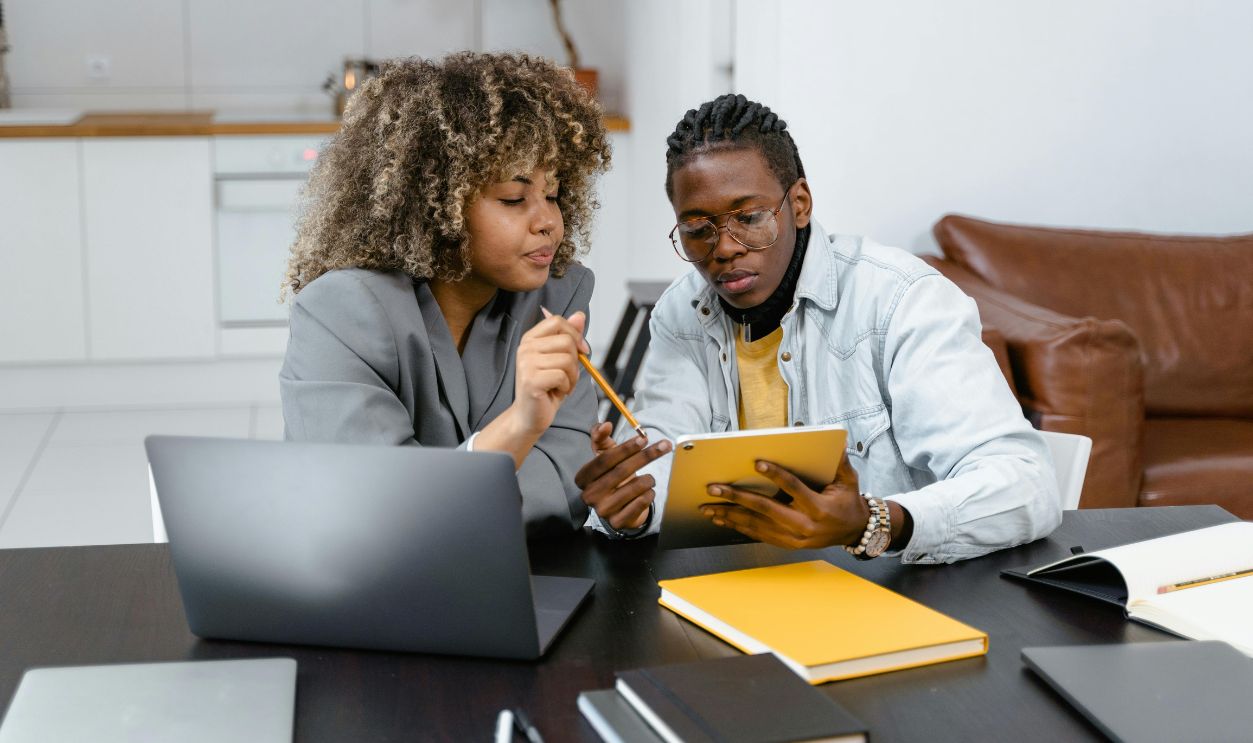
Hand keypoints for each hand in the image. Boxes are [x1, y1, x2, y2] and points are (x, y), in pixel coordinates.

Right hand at [509, 310, 589, 436]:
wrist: (530, 416)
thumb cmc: (547, 388)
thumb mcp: (561, 359)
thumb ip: (569, 336)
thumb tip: (580, 315)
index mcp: (530, 338)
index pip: (557, 320)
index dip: (574, 334)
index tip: (581, 350)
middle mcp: (525, 348)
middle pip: (566, 341)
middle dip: (575, 361)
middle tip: (566, 376)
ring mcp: (526, 363)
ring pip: (567, 360)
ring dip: (571, 376)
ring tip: (560, 385)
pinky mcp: (531, 380)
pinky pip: (562, 376)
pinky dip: (566, 387)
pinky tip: (555, 392)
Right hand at [576, 422, 671, 531]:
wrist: (619, 506)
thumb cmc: (612, 475)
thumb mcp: (604, 455)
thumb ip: (601, 437)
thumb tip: (604, 425)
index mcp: (583, 477)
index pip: (604, 460)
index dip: (625, 448)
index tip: (643, 438)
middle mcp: (589, 495)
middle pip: (621, 472)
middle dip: (645, 456)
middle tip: (664, 445)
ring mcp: (603, 511)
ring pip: (634, 488)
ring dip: (648, 479)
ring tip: (650, 478)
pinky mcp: (617, 522)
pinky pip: (640, 503)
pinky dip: (649, 494)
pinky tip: (648, 492)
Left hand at [699, 455, 864, 549]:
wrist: (854, 532)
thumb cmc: (848, 502)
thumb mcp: (849, 480)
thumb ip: (839, 461)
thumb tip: (833, 441)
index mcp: (819, 507)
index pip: (794, 488)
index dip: (776, 475)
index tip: (757, 463)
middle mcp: (804, 525)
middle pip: (765, 509)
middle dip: (737, 498)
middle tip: (714, 488)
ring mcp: (794, 538)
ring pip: (757, 526)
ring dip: (730, 515)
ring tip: (708, 507)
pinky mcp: (788, 544)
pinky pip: (759, 535)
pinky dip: (739, 527)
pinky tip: (723, 519)